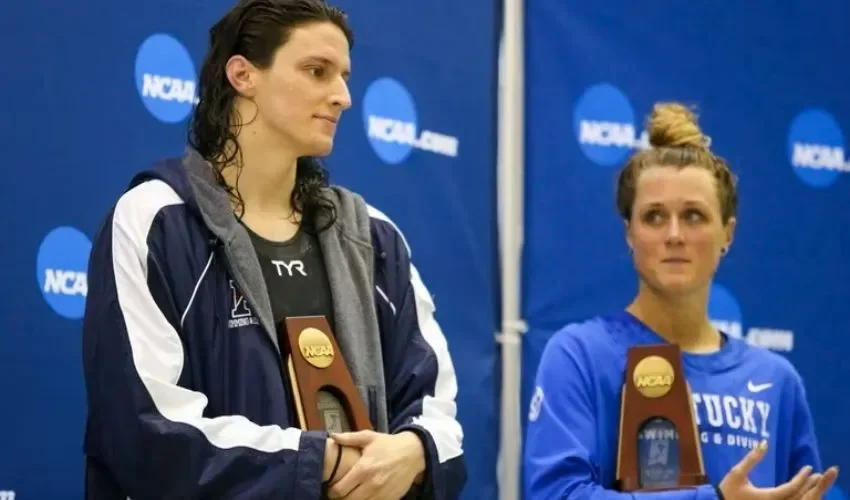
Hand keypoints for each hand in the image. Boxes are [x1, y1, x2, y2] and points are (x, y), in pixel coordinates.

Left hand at [326, 430, 425, 499]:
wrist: (414, 453)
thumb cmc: (389, 445)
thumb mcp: (369, 437)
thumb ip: (349, 438)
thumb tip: (332, 436)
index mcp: (363, 469)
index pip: (340, 490)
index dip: (332, 491)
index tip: (331, 488)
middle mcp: (371, 484)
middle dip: (340, 498)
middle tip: (339, 493)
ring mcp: (381, 494)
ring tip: (351, 494)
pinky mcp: (390, 499)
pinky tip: (364, 496)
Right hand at [719, 440, 838, 498]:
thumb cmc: (727, 490)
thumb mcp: (737, 472)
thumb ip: (752, 458)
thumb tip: (764, 443)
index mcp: (768, 497)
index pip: (791, 488)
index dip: (801, 478)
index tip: (808, 468)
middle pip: (797, 498)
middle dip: (808, 486)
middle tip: (817, 474)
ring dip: (805, 493)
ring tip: (812, 482)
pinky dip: (796, 498)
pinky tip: (799, 492)